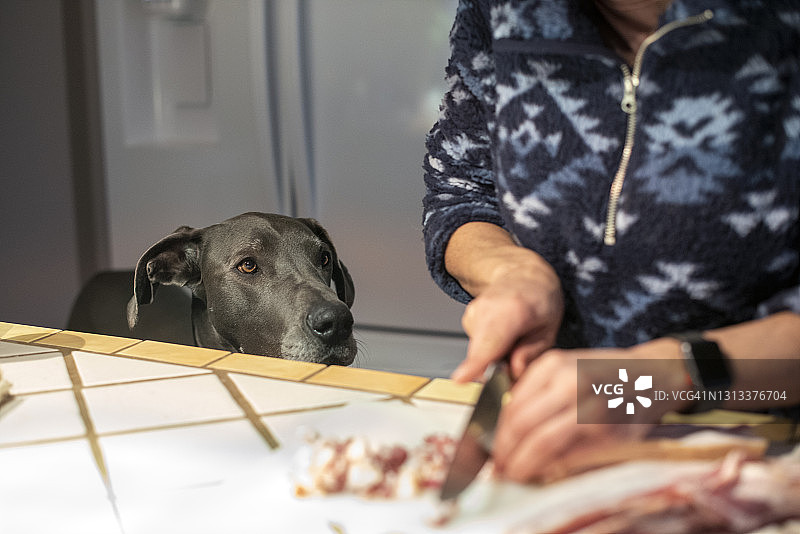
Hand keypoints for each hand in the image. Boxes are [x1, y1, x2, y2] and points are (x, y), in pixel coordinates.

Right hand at [452, 267, 563, 382]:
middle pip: (482, 353)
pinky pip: (477, 347)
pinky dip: (489, 348)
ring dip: (495, 356)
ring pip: (479, 352)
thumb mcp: (548, 331)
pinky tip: (502, 333)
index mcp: (516, 310)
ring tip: (513, 338)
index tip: (461, 379)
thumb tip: (512, 373)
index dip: (476, 362)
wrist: (523, 277)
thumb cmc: (539, 302)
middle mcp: (488, 308)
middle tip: (519, 359)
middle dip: (496, 368)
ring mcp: (474, 312)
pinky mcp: (467, 318)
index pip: (492, 341)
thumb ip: (530, 355)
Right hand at [491, 342, 689, 482]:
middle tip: (498, 468)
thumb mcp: (615, 446)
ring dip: (502, 432)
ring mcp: (560, 368)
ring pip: (515, 405)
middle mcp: (574, 387)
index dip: (522, 464)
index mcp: (594, 414)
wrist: (647, 373)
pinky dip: (510, 410)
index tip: (511, 479)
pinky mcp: (551, 358)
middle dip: (505, 450)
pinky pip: (519, 388)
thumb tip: (538, 476)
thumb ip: (577, 461)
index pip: (544, 444)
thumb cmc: (633, 414)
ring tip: (499, 451)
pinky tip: (509, 427)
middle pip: (523, 424)